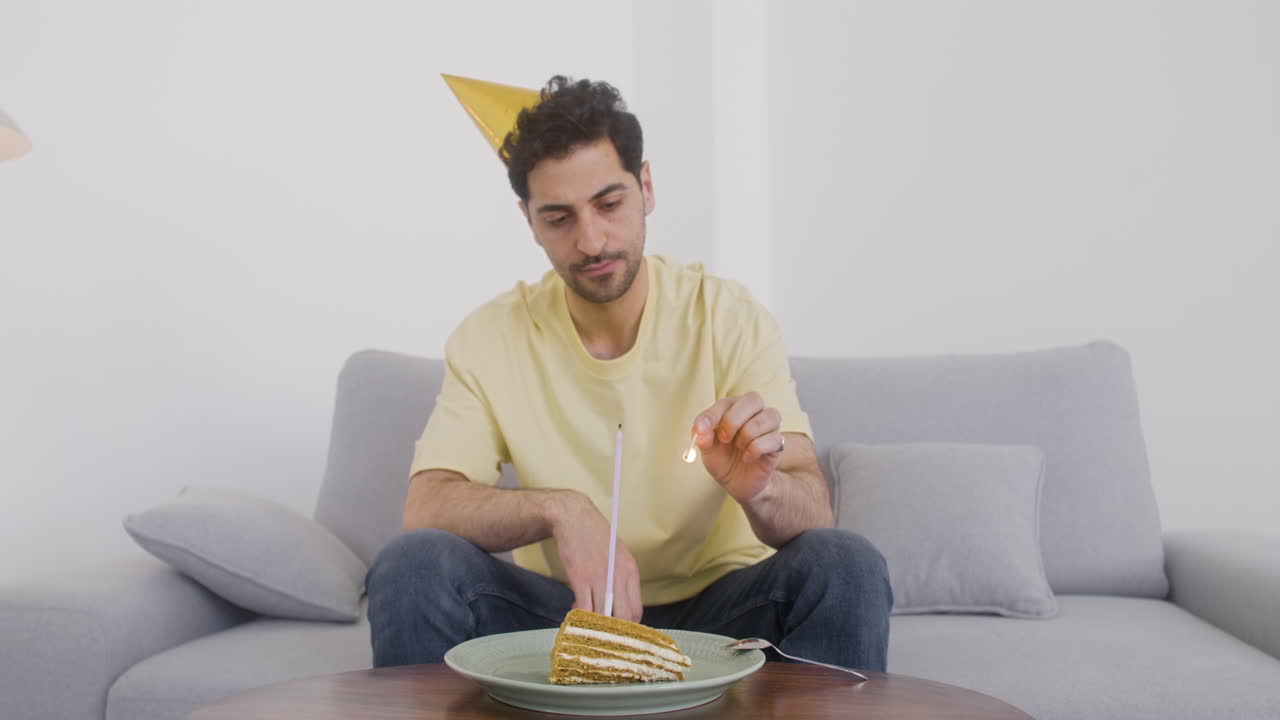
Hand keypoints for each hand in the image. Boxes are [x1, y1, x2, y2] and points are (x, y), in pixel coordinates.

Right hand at [549, 491, 642, 622]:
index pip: (637, 611)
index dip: (628, 627)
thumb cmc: (595, 537)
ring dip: (594, 625)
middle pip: (623, 618)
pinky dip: (579, 615)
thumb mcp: (617, 556)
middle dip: (613, 632)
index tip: (618, 632)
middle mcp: (618, 576)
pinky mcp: (580, 577)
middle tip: (603, 635)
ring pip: (602, 616)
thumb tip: (620, 606)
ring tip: (588, 625)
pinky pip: (583, 607)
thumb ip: (621, 580)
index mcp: (631, 571)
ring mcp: (599, 578)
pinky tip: (575, 613)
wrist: (574, 517)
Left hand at [693, 392, 785, 503]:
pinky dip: (756, 449)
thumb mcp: (707, 448)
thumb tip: (701, 432)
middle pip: (753, 399)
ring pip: (768, 416)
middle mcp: (755, 412)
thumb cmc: (722, 458)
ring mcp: (769, 427)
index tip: (701, 431)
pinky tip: (748, 457)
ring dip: (747, 434)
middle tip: (724, 438)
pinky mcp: (778, 444)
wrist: (736, 483)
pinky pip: (774, 438)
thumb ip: (703, 436)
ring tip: (739, 447)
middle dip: (734, 419)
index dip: (713, 415)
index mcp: (735, 408)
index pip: (727, 402)